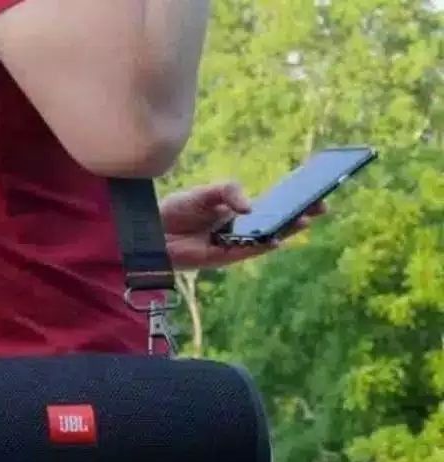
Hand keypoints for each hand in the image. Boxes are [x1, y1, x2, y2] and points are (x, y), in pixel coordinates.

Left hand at [159, 182, 326, 269]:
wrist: (154, 230)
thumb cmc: (178, 209)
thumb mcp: (207, 193)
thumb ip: (229, 191)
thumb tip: (250, 207)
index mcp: (238, 211)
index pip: (273, 205)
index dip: (294, 199)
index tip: (317, 190)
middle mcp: (240, 228)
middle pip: (275, 223)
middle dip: (299, 215)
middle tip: (321, 206)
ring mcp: (233, 243)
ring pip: (266, 239)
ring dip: (286, 231)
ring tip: (306, 220)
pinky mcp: (222, 257)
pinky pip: (247, 252)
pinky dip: (262, 246)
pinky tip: (276, 240)